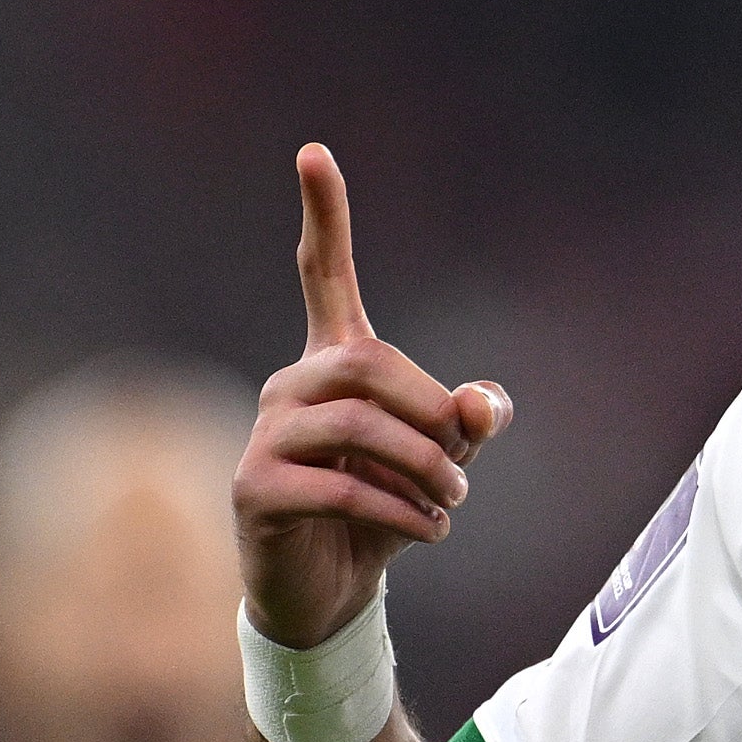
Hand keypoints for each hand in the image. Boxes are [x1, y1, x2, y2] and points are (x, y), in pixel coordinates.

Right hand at [233, 146, 513, 648]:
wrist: (331, 589)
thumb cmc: (385, 512)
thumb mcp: (440, 463)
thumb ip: (465, 424)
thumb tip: (485, 405)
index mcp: (333, 365)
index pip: (324, 275)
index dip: (325, 216)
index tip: (315, 151)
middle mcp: (291, 387)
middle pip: (369, 364)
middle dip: (432, 416)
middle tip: (465, 471)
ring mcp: (266, 435)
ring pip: (358, 425)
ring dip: (426, 470)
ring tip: (452, 505)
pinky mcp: (255, 488)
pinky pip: (343, 487)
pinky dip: (403, 511)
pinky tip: (428, 532)